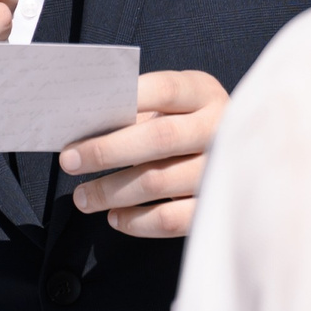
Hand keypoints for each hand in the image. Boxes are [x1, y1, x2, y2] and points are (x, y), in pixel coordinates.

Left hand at [60, 70, 227, 237]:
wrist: (240, 157)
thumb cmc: (186, 128)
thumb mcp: (172, 108)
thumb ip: (138, 113)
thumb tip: (84, 131)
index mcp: (204, 94)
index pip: (166, 89)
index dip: (128, 98)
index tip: (85, 113)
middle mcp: (219, 129)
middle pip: (160, 137)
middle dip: (106, 150)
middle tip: (69, 161)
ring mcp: (222, 170)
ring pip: (158, 182)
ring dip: (111, 191)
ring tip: (83, 197)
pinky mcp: (216, 207)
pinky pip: (171, 220)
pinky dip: (136, 221)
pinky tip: (115, 216)